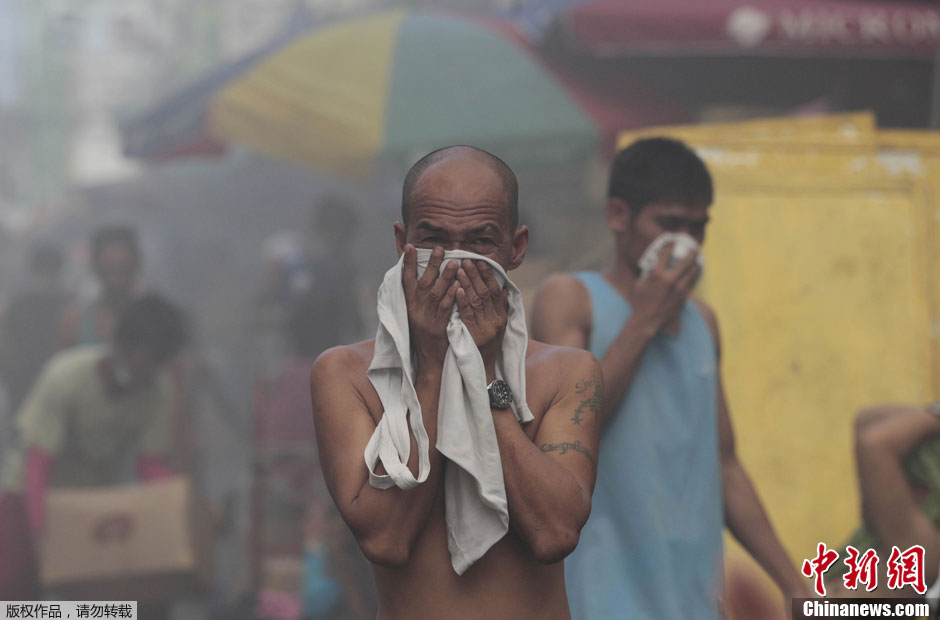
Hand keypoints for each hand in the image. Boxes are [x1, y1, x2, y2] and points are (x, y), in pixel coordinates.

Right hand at [402, 245, 458, 367]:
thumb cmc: (423, 333)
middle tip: (439, 248)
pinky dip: (453, 296)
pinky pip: (447, 308)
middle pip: (424, 283)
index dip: (407, 263)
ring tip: (455, 262)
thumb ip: (417, 295)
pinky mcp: (440, 326)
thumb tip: (418, 275)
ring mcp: (428, 317)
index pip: (405, 280)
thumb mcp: (415, 313)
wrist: (429, 358)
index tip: (410, 247)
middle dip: (431, 264)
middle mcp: (416, 309)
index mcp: (409, 304)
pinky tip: (460, 285)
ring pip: (437, 293)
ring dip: (445, 277)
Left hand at [455, 259, 508, 377]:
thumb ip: (501, 309)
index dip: (488, 276)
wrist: (482, 371)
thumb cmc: (488, 348)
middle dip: (476, 275)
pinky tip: (457, 289)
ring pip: (477, 301)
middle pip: (486, 293)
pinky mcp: (474, 336)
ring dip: (468, 283)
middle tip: (466, 259)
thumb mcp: (498, 328)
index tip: (481, 262)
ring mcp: (485, 328)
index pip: (496, 292)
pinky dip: (463, 301)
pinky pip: (468, 315)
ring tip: (459, 269)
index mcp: (501, 317)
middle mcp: (496, 321)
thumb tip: (504, 290)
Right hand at [632, 242, 700, 334]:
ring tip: (698, 260)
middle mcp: (669, 280)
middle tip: (694, 248)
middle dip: (691, 253)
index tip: (672, 241)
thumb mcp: (640, 283)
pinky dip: (694, 277)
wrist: (647, 319)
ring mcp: (678, 289)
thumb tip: (653, 266)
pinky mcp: (683, 297)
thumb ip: (648, 273)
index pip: (666, 255)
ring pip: (692, 273)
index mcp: (657, 274)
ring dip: (696, 265)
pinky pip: (691, 284)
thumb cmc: (640, 301)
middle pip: (685, 262)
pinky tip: (695, 274)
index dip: (670, 246)